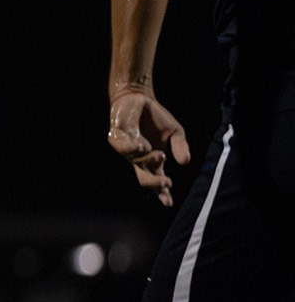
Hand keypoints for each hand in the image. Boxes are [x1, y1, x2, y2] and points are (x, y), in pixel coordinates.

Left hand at [107, 90, 190, 206]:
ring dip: (148, 161)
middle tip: (166, 182)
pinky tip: (142, 145)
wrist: (139, 99)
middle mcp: (138, 158)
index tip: (168, 203)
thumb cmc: (156, 119)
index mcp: (152, 160)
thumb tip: (185, 162)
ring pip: (135, 162)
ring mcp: (126, 149)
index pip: (157, 179)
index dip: (162, 192)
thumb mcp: (175, 133)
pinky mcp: (116, 138)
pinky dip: (133, 148)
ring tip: (161, 155)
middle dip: (154, 182)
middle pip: (143, 177)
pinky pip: (122, 148)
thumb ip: (180, 147)